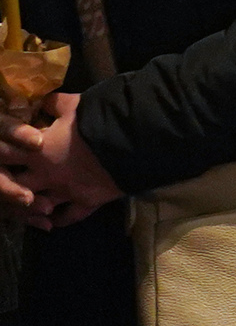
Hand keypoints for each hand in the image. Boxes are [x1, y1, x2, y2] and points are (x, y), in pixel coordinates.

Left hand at [0, 93, 117, 230]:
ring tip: (27, 204)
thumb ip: (52, 105)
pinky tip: (53, 221)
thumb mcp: (73, 105)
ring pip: (36, 207)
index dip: (0, 153)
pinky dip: (59, 220)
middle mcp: (45, 175)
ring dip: (29, 207)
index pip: (4, 154)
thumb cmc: (99, 119)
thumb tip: (42, 103)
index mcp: (37, 150)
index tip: (1, 153)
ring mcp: (64, 191)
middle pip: (12, 187)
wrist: (134, 138)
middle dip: (8, 185)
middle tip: (9, 182)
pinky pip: (68, 217)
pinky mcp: (86, 201)